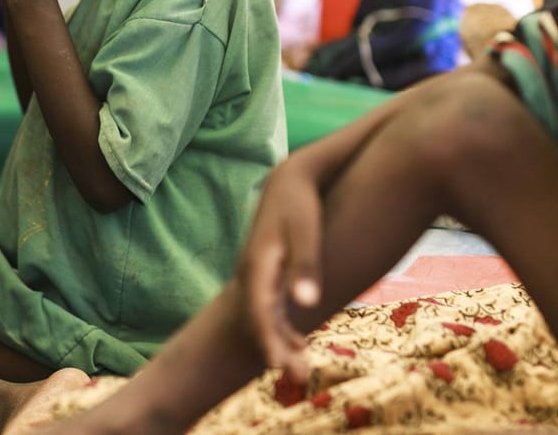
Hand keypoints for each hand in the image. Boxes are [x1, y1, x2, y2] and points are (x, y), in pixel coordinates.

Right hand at [239, 155, 329, 385]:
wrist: (289, 180)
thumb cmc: (300, 204)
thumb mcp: (305, 232)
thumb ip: (306, 267)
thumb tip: (307, 304)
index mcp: (257, 266)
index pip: (258, 311)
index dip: (267, 339)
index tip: (277, 366)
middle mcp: (251, 275)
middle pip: (259, 320)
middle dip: (276, 350)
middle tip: (299, 377)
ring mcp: (257, 276)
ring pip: (264, 317)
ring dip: (280, 343)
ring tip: (301, 369)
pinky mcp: (268, 274)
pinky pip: (270, 309)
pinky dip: (282, 328)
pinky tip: (299, 344)